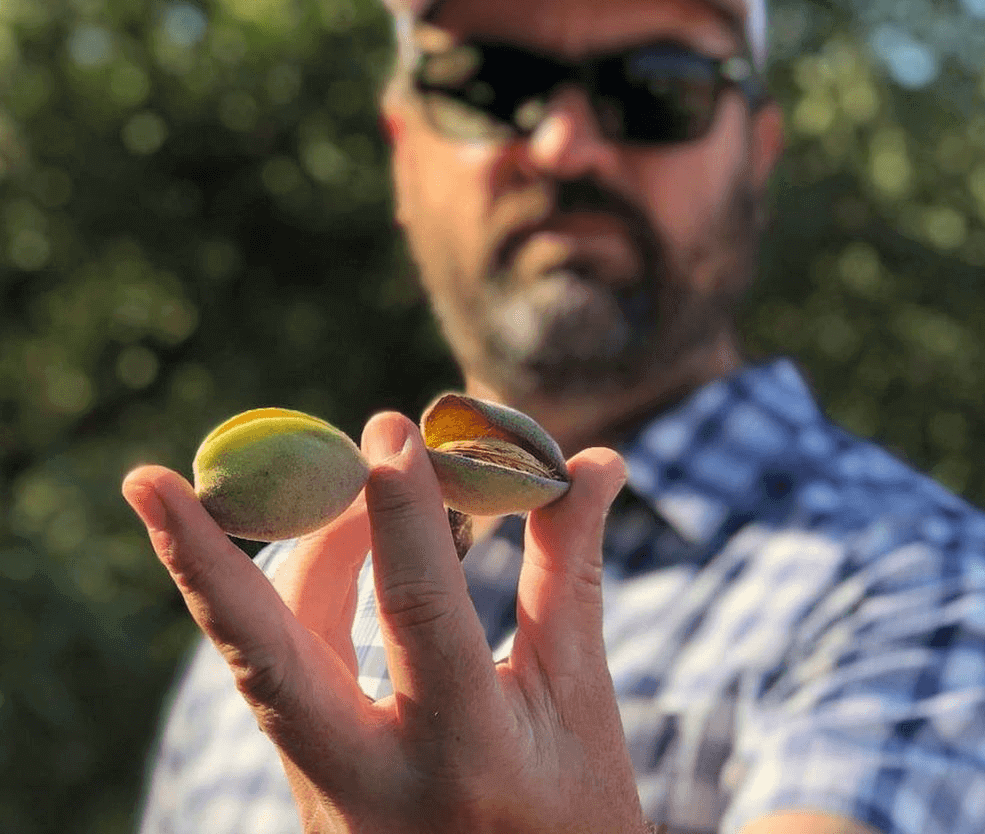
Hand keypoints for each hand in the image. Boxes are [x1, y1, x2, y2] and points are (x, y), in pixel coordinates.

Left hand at [122, 412, 648, 833]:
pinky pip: (279, 667)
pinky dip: (300, 592)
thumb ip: (569, 573)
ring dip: (289, 552)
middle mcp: (366, 783)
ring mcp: (320, 793)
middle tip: (149, 480)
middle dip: (197, 563)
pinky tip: (343, 541)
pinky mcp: (303, 781)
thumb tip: (593, 463)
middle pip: (257, 659)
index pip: (419, 613)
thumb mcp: (579, 703)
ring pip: (262, 654)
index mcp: (463, 756)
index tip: (392, 429)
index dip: (404, 513)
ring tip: (366, 479)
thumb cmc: (569, 817)